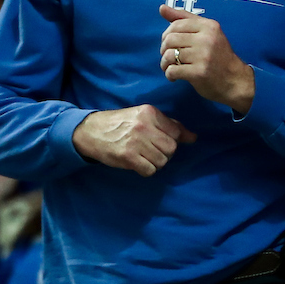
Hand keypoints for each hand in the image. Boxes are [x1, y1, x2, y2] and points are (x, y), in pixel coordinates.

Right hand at [72, 105, 195, 177]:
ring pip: (162, 161)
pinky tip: (137, 163)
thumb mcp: (143, 116)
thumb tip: (193, 137)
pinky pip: (150, 170)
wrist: (91, 131)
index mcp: (150, 112)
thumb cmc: (119, 124)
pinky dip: (146, 170)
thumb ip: (168, 124)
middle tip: (150, 151)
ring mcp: (136, 141)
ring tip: (142, 156)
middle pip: (171, 148)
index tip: (159, 142)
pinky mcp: (128, 156)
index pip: (176, 132)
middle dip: (164, 153)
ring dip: (155, 162)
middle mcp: (144, 125)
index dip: (171, 140)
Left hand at [158, 5, 254, 114]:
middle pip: (170, 39)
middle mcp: (207, 39)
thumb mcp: (207, 32)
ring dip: (164, 64)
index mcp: (209, 26)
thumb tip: (162, 8)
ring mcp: (204, 56)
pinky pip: (173, 70)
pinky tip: (174, 77)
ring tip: (170, 68)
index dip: (167, 35)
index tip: (170, 44)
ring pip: (169, 55)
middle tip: (169, 58)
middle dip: (164, 50)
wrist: (235, 81)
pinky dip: (169, 74)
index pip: (176, 24)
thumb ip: (185, 18)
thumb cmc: (219, 56)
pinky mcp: (200, 73)